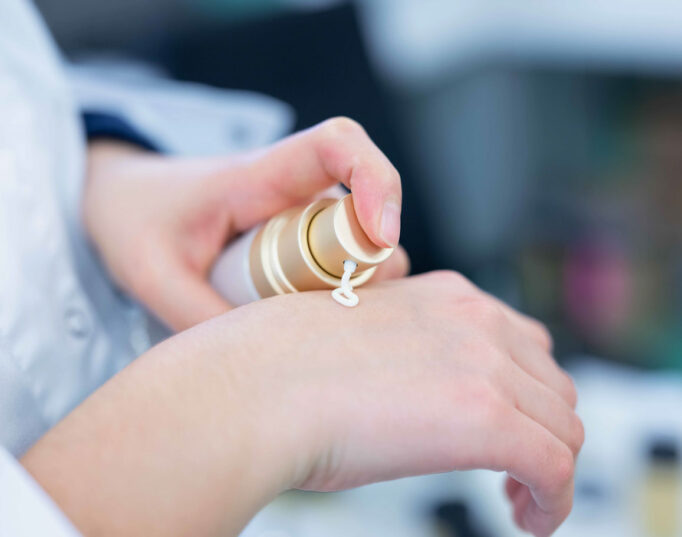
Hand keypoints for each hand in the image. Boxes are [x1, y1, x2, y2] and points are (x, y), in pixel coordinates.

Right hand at [24, 271, 581, 536]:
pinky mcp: (487, 419)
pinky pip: (557, 467)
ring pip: (562, 426)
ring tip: (518, 500)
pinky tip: (525, 519)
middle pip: (551, 384)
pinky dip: (553, 502)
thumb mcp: (357, 340)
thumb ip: (402, 352)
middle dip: (540, 428)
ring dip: (549, 467)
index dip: (524, 391)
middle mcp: (475, 321)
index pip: (523, 342)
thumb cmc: (280, 370)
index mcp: (445, 296)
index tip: (507, 427)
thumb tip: (411, 394)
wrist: (253, 387)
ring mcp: (485, 366)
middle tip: (513, 468)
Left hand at [83, 117, 408, 330]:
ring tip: (310, 327)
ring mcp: (305, 218)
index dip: (376, 179)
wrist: (129, 203)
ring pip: (363, 248)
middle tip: (332, 313)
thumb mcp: (154, 275)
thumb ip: (201, 317)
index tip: (382, 236)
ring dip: (356, 288)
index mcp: (260, 176)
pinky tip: (309, 328)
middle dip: (371, 265)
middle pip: (367, 213)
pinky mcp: (305, 243)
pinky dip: (342, 298)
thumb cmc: (140, 220)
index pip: (338, 146)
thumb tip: (259, 362)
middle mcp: (297, 192)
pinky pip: (345, 268)